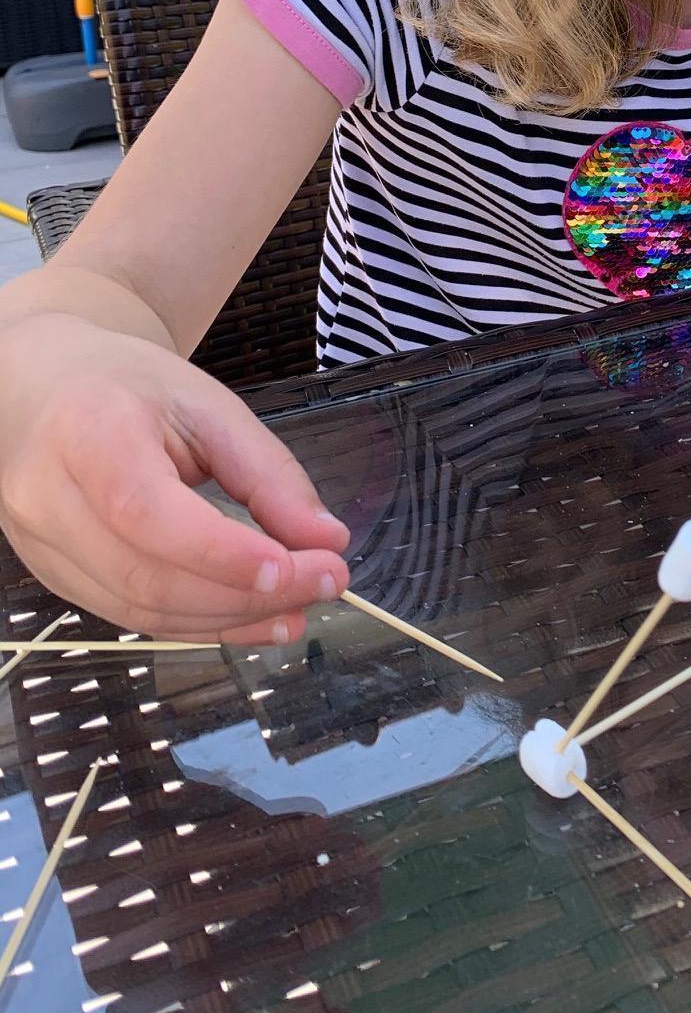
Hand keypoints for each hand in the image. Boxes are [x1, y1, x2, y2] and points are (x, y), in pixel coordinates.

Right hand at [0, 314, 349, 643]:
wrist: (49, 388)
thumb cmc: (132, 388)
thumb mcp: (211, 407)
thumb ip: (269, 474)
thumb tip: (326, 540)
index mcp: (87, 433)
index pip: (145, 512)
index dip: (221, 553)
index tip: (297, 566)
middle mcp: (47, 497)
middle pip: (147, 577)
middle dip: (247, 595)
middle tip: (325, 585)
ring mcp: (42, 546)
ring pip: (141, 611)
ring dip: (231, 620)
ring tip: (299, 607)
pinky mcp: (53, 577)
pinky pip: (132, 617)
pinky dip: (201, 624)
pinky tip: (254, 618)